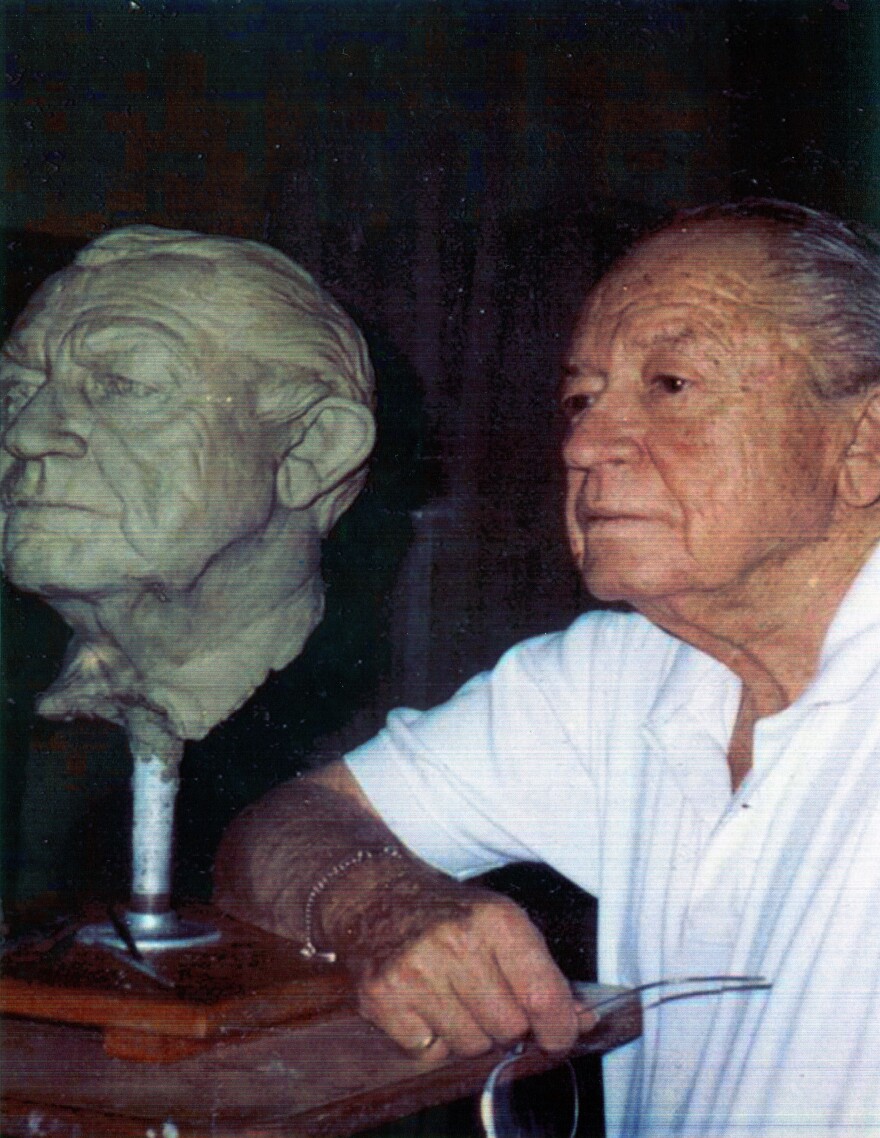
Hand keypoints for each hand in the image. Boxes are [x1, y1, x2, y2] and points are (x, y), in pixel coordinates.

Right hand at [354, 893, 597, 1059]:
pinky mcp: (382, 996)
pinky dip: (431, 1040)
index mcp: (496, 919)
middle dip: (506, 1025)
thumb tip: (583, 1020)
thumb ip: (544, 974)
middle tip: (488, 1000)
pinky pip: (428, 1053)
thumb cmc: (451, 915)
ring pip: (469, 1046)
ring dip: (468, 1034)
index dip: (558, 1027)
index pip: (543, 996)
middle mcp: (456, 942)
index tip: (558, 1035)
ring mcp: (415, 970)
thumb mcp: (504, 924)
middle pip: (508, 1028)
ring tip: (454, 999)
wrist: (378, 896)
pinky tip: (424, 1006)